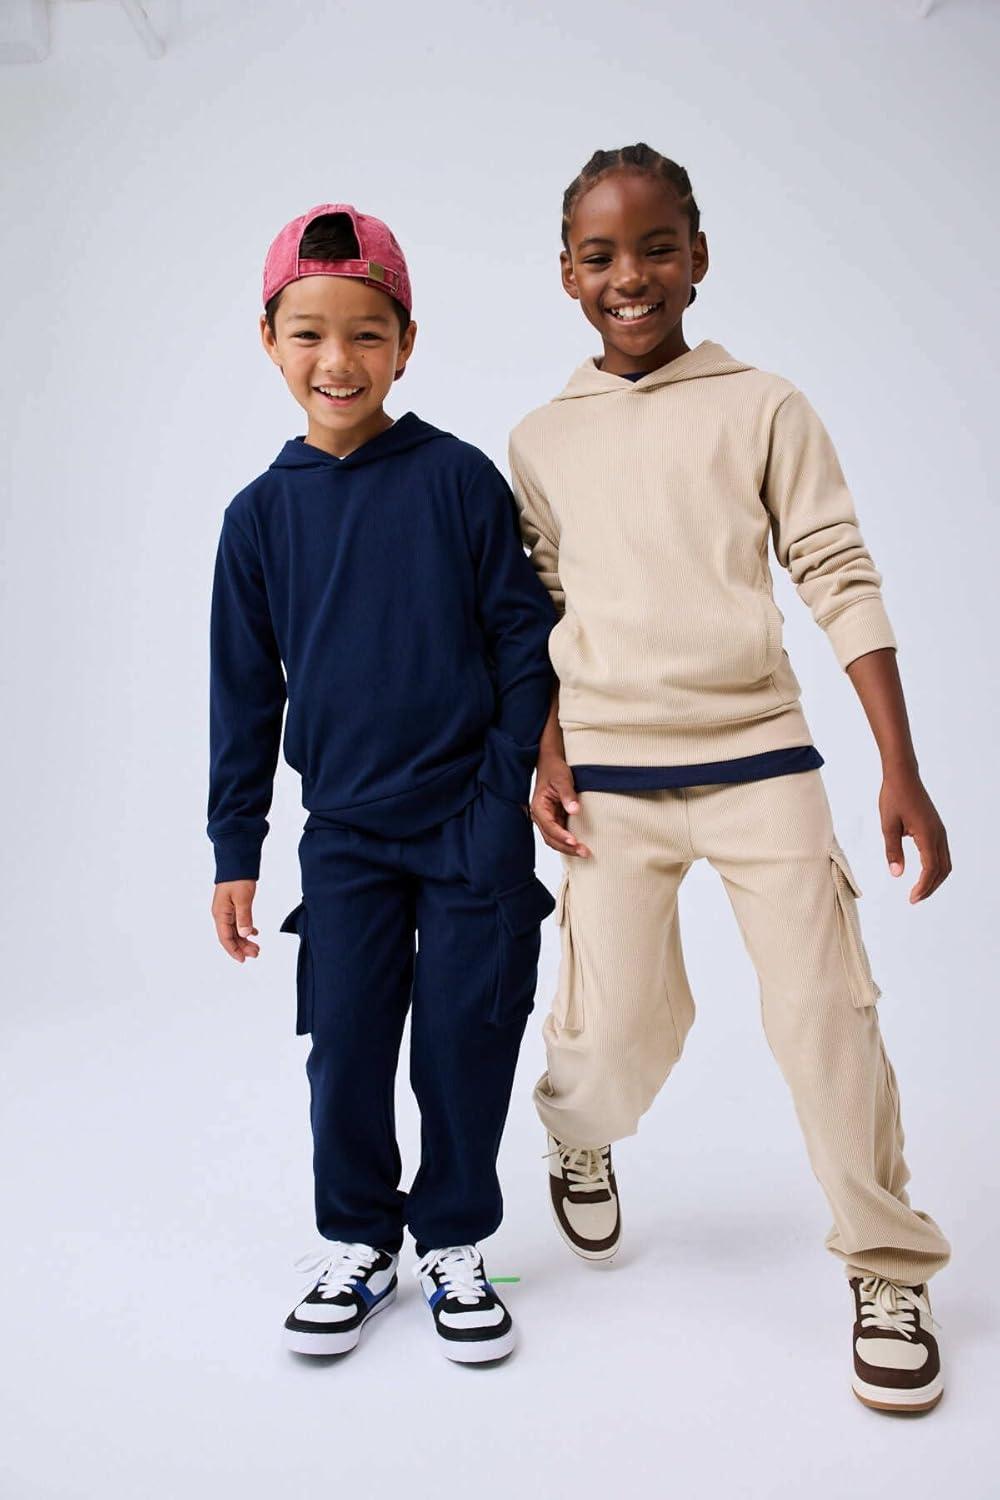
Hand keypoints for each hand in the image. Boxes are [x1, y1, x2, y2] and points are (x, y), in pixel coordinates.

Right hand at [212, 879, 259, 960]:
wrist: (237, 862)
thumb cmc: (237, 878)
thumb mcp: (243, 898)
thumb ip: (244, 917)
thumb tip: (244, 935)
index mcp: (220, 914)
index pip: (225, 938)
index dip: (234, 950)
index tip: (243, 959)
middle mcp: (221, 914)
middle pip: (230, 936)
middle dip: (242, 947)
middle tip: (256, 953)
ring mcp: (226, 910)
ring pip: (234, 930)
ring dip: (244, 939)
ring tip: (257, 947)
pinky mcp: (232, 905)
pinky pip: (237, 922)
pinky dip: (246, 929)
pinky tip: (254, 933)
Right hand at [531, 754, 590, 856]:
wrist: (551, 763)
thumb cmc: (554, 770)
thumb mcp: (562, 779)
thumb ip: (568, 795)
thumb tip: (574, 810)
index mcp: (539, 807)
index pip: (549, 826)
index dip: (561, 836)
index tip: (574, 841)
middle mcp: (540, 816)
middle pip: (551, 838)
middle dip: (566, 847)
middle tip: (583, 852)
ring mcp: (547, 819)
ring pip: (555, 840)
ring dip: (568, 847)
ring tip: (584, 852)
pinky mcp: (555, 819)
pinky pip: (560, 834)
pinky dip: (569, 841)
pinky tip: (580, 845)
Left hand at [879, 768, 951, 902]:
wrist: (903, 776)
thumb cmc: (894, 797)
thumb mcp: (888, 825)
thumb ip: (892, 850)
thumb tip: (897, 873)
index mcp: (927, 834)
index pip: (931, 868)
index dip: (923, 886)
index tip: (912, 898)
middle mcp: (938, 834)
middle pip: (942, 869)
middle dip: (930, 887)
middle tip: (914, 899)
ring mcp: (940, 831)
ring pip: (945, 863)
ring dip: (934, 879)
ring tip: (919, 890)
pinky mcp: (936, 829)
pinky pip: (942, 853)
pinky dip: (935, 867)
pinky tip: (923, 872)